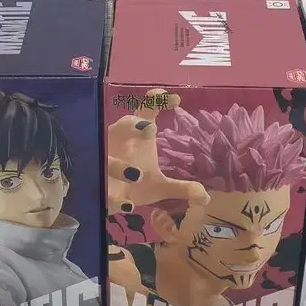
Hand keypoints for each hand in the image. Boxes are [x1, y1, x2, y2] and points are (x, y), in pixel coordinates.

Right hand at [106, 89, 208, 213]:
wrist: (112, 202)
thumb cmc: (135, 185)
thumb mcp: (160, 186)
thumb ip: (181, 187)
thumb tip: (206, 196)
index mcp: (136, 138)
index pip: (145, 113)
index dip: (157, 102)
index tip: (176, 100)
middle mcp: (120, 145)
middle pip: (122, 126)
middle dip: (132, 126)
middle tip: (148, 129)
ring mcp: (106, 164)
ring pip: (107, 158)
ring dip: (120, 165)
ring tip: (137, 175)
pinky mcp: (99, 187)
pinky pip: (102, 189)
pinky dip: (115, 197)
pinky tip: (129, 206)